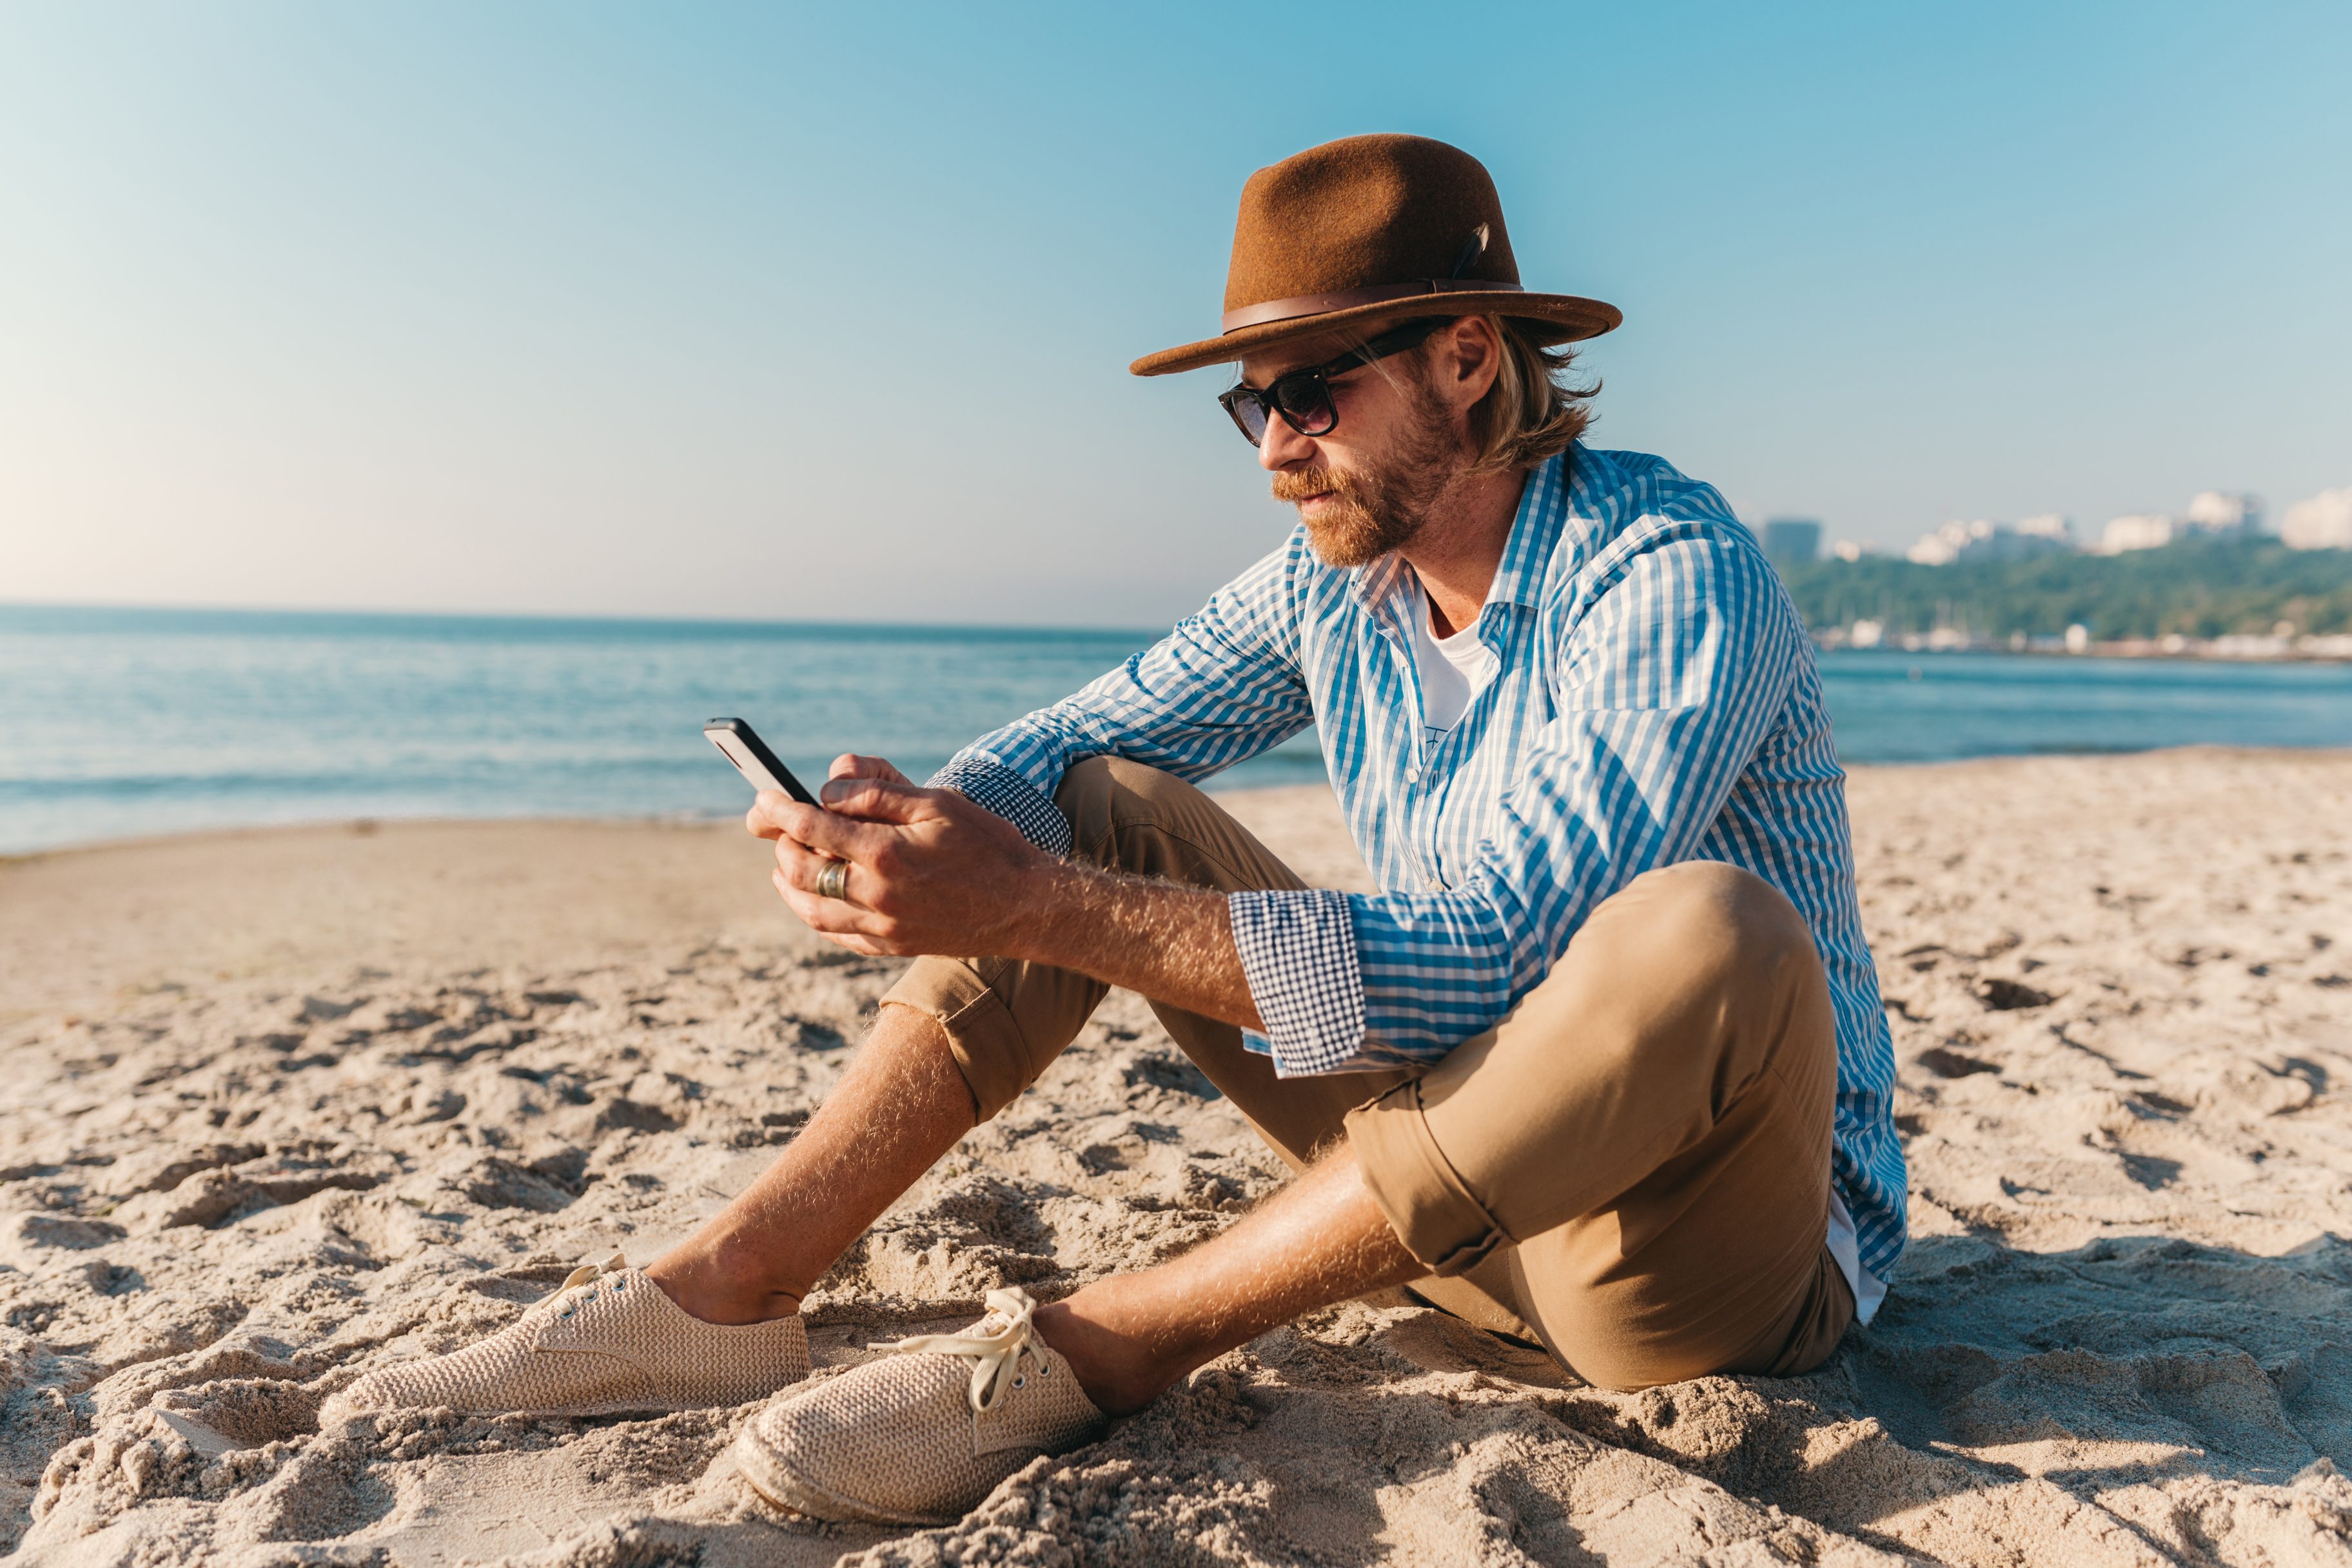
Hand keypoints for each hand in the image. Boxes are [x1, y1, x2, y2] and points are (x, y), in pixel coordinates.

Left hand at [744, 760, 1054, 958]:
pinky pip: (836, 934)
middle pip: (801, 869)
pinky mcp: (890, 945)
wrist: (1026, 906)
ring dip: (788, 881)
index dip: (779, 809)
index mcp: (885, 852)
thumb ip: (877, 791)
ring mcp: (881, 925)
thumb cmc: (986, 843)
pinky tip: (814, 895)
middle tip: (771, 824)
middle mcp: (876, 893)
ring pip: (810, 908)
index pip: (810, 826)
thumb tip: (827, 787)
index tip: (764, 797)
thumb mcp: (935, 802)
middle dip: (778, 842)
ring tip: (784, 861)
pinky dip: (814, 912)